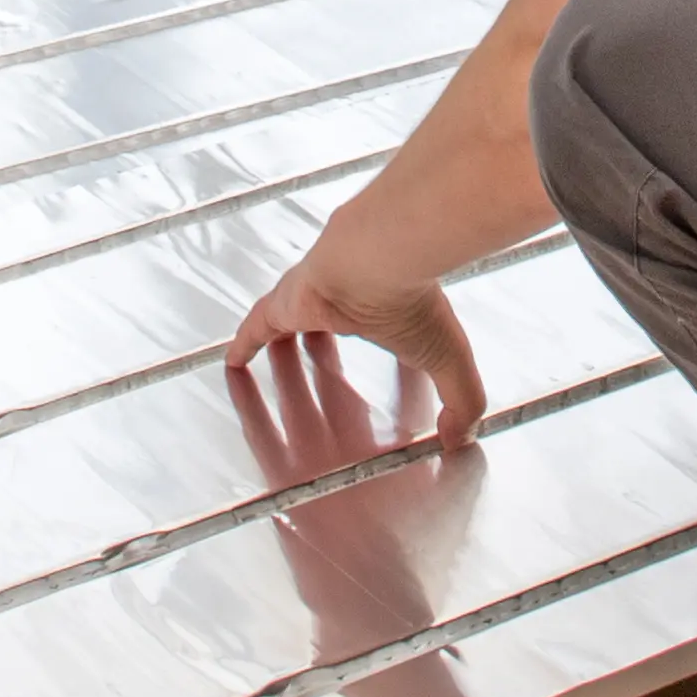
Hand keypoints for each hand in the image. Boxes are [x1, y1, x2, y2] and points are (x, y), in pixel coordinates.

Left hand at [224, 224, 488, 442]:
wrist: (381, 258)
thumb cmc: (413, 301)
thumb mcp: (447, 360)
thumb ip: (461, 400)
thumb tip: (463, 437)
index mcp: (384, 316)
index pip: (377, 342)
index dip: (377, 367)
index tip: (377, 390)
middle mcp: (343, 307)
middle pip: (323, 339)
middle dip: (319, 360)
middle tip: (314, 385)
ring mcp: (309, 303)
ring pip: (288, 336)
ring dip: (282, 357)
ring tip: (275, 377)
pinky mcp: (281, 305)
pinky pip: (255, 329)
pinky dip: (244, 346)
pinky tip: (233, 364)